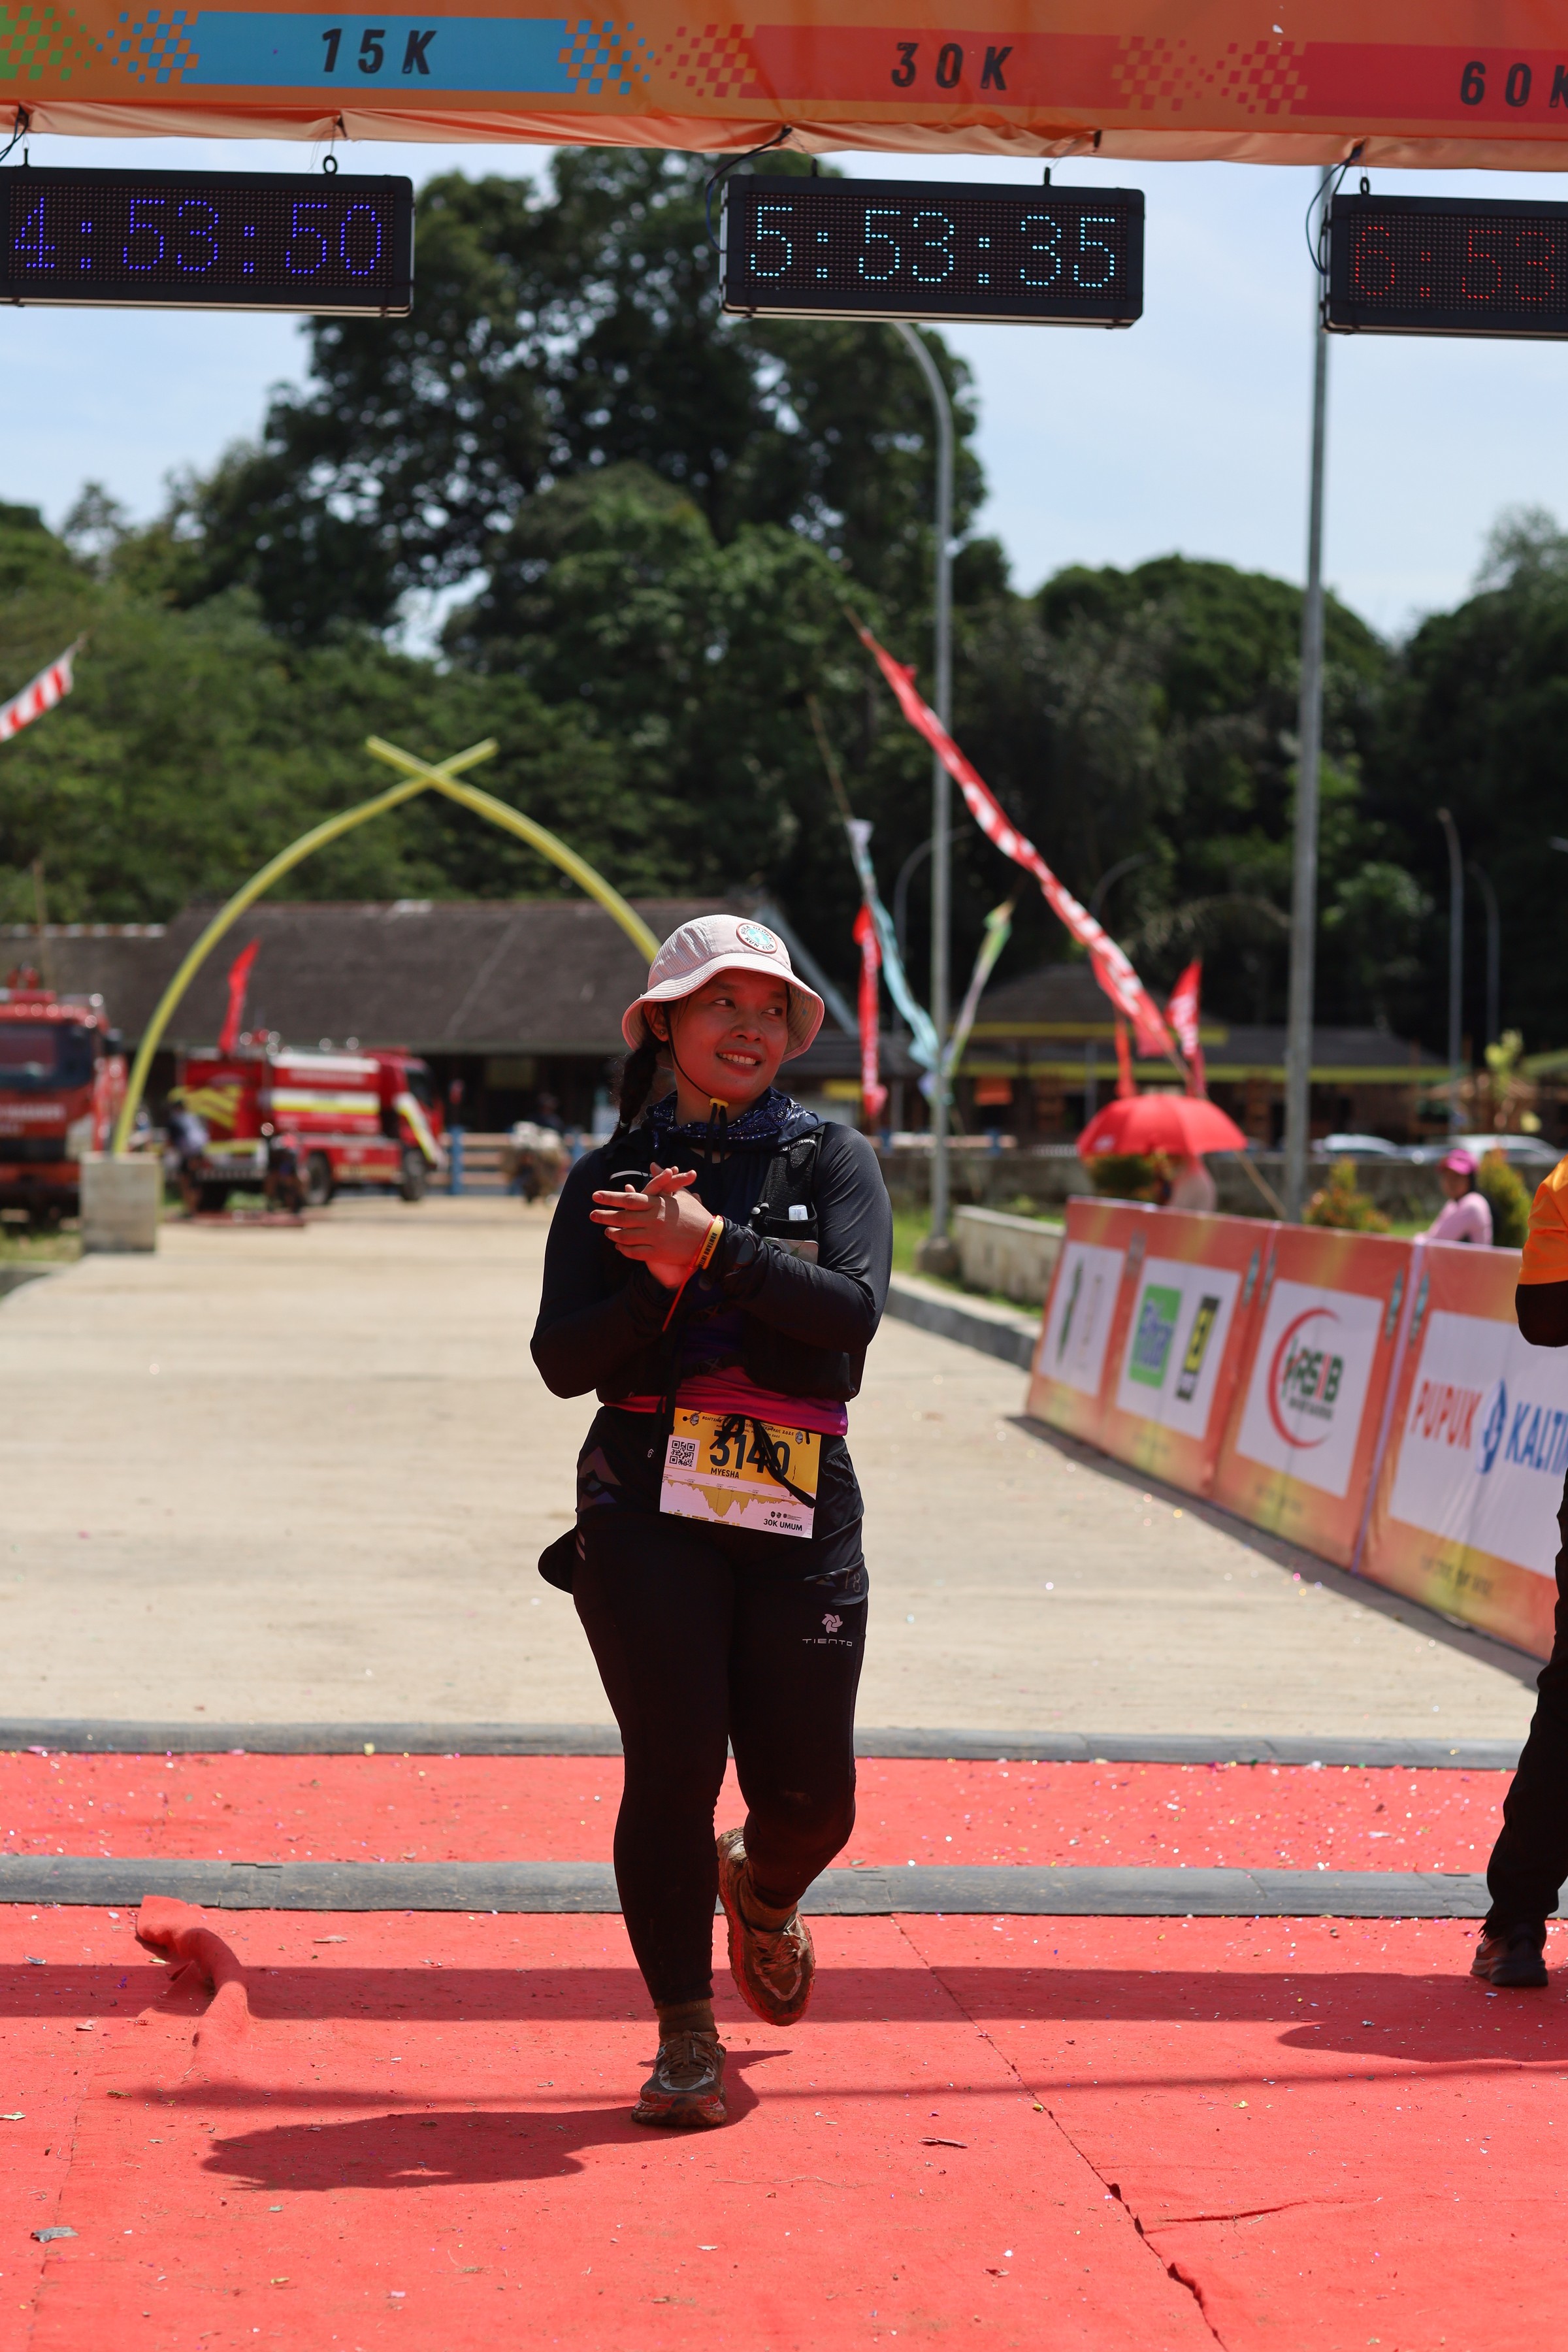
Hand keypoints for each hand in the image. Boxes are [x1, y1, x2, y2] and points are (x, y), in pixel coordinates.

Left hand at [590, 1162, 717, 1288]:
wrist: (710, 1239)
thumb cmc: (695, 1214)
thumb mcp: (680, 1194)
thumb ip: (663, 1181)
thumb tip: (653, 1165)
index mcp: (658, 1204)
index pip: (628, 1199)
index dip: (610, 1197)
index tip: (595, 1196)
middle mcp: (653, 1220)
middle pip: (622, 1218)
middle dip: (604, 1216)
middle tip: (591, 1214)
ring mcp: (654, 1238)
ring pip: (625, 1236)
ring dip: (613, 1233)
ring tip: (606, 1231)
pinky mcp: (657, 1253)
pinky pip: (634, 1252)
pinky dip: (624, 1249)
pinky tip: (619, 1246)